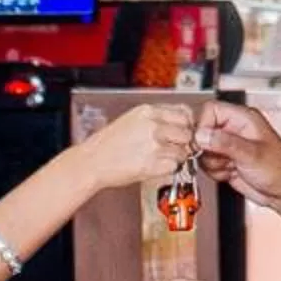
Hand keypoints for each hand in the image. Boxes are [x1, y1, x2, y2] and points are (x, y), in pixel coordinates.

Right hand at [79, 103, 198, 191]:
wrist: (93, 161)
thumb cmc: (109, 143)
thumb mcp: (132, 119)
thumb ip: (156, 118)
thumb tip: (179, 122)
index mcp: (147, 111)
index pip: (184, 112)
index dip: (187, 124)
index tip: (185, 130)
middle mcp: (152, 125)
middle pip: (187, 132)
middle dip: (185, 141)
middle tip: (178, 147)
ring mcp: (153, 145)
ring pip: (183, 151)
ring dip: (178, 157)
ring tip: (165, 158)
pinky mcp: (151, 164)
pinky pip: (174, 166)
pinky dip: (170, 169)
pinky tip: (158, 166)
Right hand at [196, 102, 280, 209]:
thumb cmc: (280, 169)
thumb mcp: (251, 154)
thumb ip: (224, 142)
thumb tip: (201, 134)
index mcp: (243, 118)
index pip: (211, 110)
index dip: (203, 125)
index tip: (203, 141)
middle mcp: (234, 129)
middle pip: (203, 131)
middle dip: (208, 149)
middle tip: (222, 157)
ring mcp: (229, 145)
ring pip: (203, 150)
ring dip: (213, 163)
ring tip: (232, 166)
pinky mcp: (225, 161)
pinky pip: (207, 164)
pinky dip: (215, 172)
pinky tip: (232, 173)